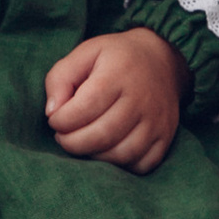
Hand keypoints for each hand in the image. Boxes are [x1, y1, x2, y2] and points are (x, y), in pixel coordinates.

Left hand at [44, 27, 184, 173]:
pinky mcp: (166, 136)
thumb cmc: (115, 57)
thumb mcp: (85, 53)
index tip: (55, 120)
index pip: (85, 107)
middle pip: (102, 135)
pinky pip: (142, 164)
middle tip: (63, 137)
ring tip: (83, 143)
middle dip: (72, 143)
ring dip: (94, 156)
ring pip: (121, 154)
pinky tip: (107, 150)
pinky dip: (120, 166)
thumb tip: (52, 113)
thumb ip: (60, 78)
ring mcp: (157, 120)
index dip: (62, 120)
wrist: (161, 59)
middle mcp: (141, 98)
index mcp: (119, 72)